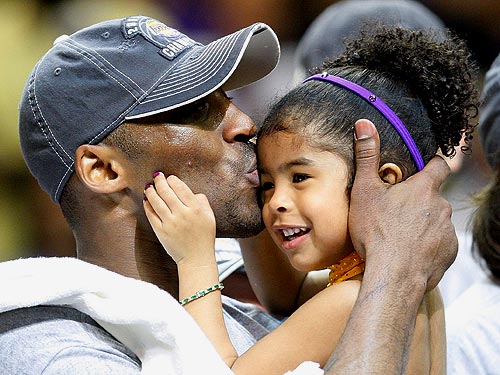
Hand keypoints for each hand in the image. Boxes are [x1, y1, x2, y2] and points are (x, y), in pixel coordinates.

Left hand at [143, 172, 215, 265]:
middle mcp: (182, 215)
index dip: (173, 180)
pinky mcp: (161, 232)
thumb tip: (192, 192)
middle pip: (167, 193)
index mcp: (195, 209)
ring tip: (149, 186)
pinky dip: (148, 206)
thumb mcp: (210, 217)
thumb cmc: (204, 237)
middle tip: (157, 176)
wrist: (196, 258)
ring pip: (157, 202)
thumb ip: (202, 202)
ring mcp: (170, 223)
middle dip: (160, 181)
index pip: (181, 189)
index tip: (170, 177)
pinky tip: (147, 200)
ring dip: (151, 192)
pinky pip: (151, 215)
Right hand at [348, 119, 456, 290]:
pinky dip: (427, 244)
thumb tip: (364, 124)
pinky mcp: (449, 252)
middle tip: (395, 211)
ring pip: (435, 220)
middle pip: (433, 196)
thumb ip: (367, 156)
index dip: (432, 164)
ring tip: (398, 235)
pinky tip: (408, 252)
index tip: (423, 167)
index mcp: (424, 188)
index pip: (439, 165)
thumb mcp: (365, 191)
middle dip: (418, 201)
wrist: (394, 275)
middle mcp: (441, 206)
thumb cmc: (377, 232)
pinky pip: (439, 243)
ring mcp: (447, 230)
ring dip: (422, 223)